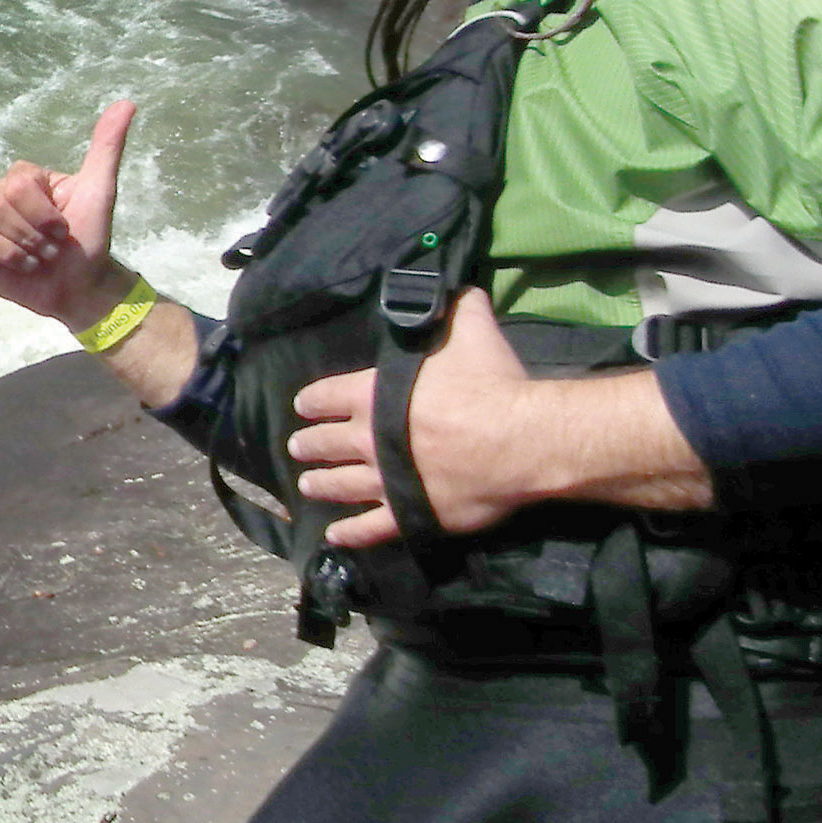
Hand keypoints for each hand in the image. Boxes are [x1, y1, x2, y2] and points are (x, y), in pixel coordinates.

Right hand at [0, 101, 135, 328]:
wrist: (83, 287)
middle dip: (27, 236)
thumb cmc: (91, 237)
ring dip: (7, 252)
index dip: (41, 213)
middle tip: (48, 252)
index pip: (14, 185)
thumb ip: (106, 147)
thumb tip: (127, 103)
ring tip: (29, 264)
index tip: (64, 230)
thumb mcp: (99, 189)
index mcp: (21, 180)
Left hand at [291, 289, 709, 545]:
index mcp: (373, 394)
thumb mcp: (470, 328)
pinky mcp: (411, 513)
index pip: (327, 396)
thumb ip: (455, 306)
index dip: (312, 400)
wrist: (523, 440)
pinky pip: (372, 528)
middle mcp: (370, 438)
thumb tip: (453, 286)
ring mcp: (388, 479)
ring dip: (320, 484)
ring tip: (307, 485)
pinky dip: (351, 534)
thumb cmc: (492, 382)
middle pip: (326, 442)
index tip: (302, 406)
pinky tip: (335, 536)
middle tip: (298, 446)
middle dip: (309, 443)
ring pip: (341, 485)